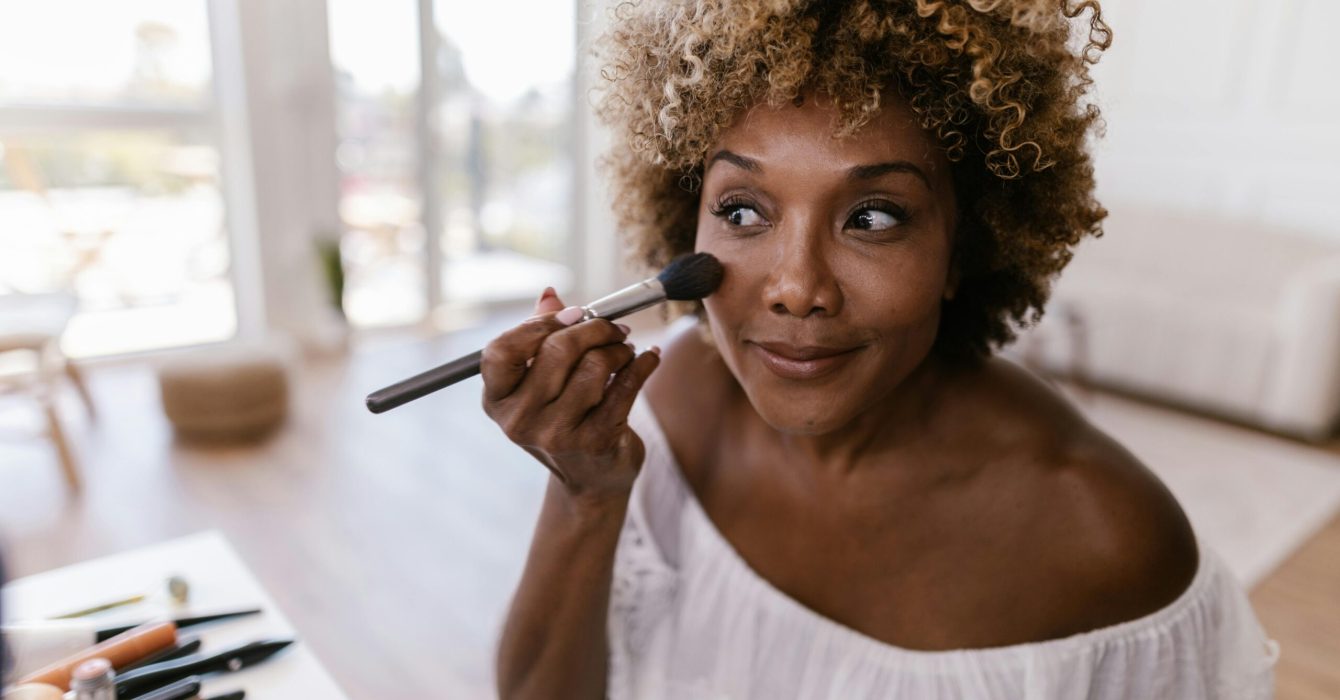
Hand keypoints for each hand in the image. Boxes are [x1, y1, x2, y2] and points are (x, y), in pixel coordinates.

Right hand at [481, 288, 660, 503]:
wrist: (591, 479)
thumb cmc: (564, 418)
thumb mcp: (541, 383)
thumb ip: (540, 337)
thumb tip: (550, 294)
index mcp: (497, 400)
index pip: (501, 350)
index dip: (539, 325)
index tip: (573, 316)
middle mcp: (519, 420)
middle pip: (557, 350)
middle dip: (594, 329)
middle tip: (614, 327)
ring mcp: (556, 434)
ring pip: (595, 366)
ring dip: (620, 349)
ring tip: (627, 349)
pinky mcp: (595, 442)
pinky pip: (626, 385)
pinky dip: (644, 364)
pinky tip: (650, 357)